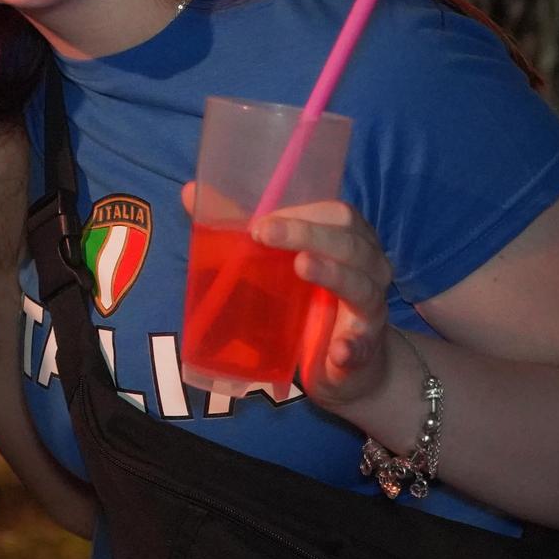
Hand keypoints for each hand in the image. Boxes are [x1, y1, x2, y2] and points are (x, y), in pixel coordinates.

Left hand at [254, 200, 394, 411]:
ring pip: (362, 286)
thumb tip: (190, 193)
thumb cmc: (309, 301)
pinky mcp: (363, 349)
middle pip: (351, 244)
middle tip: (265, 234)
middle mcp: (367, 269)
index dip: (301, 213)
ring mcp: (368, 310)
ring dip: (333, 274)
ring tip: (302, 266)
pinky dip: (351, 347)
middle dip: (309, 234)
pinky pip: (362, 346)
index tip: (260, 220)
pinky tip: (339, 349)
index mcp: (348, 242)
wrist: (348, 365)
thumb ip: (239, 231)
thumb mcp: (278, 266)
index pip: (337, 215)